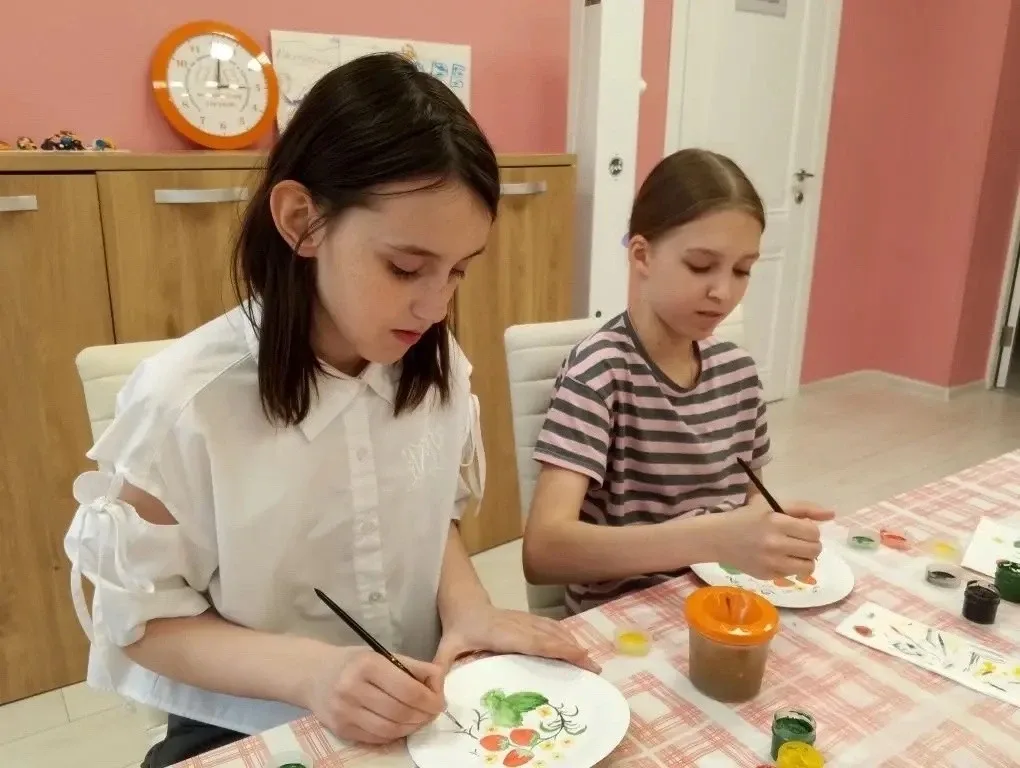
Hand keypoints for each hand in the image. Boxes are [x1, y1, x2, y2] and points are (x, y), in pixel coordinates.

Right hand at [299, 645, 445, 744]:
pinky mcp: (341, 730)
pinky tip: (401, 726)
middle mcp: (353, 689)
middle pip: (401, 712)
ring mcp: (345, 712)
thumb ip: (412, 667)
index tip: (440, 702)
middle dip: (424, 715)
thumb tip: (440, 682)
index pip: (408, 690)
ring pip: (390, 730)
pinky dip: (395, 734)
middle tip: (432, 712)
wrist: (313, 674)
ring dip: (412, 728)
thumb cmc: (353, 661)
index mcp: (367, 665)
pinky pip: (377, 738)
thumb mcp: (382, 654)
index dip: (430, 700)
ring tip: (420, 720)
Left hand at [434, 606, 599, 673]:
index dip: (554, 647)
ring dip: (573, 644)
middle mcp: (517, 625)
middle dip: (573, 650)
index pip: (532, 641)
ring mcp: (525, 620)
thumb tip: (434, 695)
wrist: (464, 602)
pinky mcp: (529, 620)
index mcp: (500, 633)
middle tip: (594, 667)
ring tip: (590, 662)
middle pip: (549, 637)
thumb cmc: (458, 629)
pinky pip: (551, 627)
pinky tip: (576, 647)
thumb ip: (440, 669)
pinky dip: (566, 637)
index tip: (575, 655)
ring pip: (553, 630)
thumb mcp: (445, 648)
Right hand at [713, 495, 834, 580]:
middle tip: (798, 541)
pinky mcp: (767, 575)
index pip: (813, 532)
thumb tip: (832, 515)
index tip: (800, 528)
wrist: (718, 538)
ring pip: (809, 566)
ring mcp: (771, 562)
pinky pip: (793, 575)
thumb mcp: (772, 505)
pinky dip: (791, 568)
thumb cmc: (747, 518)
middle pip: (815, 550)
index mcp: (777, 522)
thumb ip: (803, 508)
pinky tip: (779, 559)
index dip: (810, 530)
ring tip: (793, 553)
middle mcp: (775, 544)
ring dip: (805, 559)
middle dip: (811, 545)